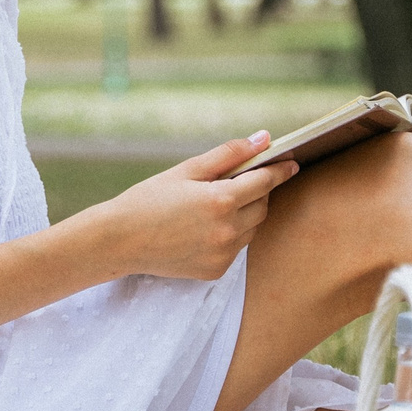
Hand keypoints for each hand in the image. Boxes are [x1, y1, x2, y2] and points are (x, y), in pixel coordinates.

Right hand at [91, 133, 299, 281]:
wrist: (120, 240)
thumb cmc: (149, 199)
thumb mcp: (187, 170)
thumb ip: (229, 154)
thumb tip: (263, 139)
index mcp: (220, 201)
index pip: (264, 182)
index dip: (279, 170)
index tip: (291, 163)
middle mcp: (227, 231)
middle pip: (262, 207)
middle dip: (257, 191)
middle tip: (240, 181)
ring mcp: (223, 255)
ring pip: (252, 229)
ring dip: (245, 214)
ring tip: (217, 204)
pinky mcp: (216, 271)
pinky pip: (236, 248)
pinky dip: (231, 234)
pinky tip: (206, 227)